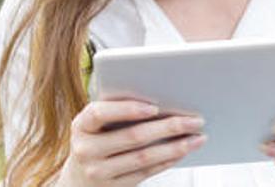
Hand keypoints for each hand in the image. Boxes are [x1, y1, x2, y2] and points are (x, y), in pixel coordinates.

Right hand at [60, 99, 205, 186]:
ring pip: (144, 157)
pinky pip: (146, 172)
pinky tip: (183, 151)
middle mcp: (86, 149)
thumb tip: (162, 97)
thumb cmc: (95, 139)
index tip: (154, 107)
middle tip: (195, 119)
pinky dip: (167, 161)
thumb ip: (116, 110)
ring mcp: (98, 172)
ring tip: (197, 137)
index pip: (100, 113)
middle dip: (169, 127)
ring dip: (176, 147)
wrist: (77, 179)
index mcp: (81, 125)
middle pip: (133, 137)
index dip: (127, 109)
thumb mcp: (95, 124)